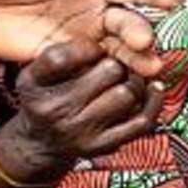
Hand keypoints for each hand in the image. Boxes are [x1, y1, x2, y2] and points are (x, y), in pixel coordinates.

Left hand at [0, 0, 181, 74]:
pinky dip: (107, 77)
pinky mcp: (58, 58)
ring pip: (117, 50)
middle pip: (128, 22)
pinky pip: (88, 69)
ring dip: (136, 60)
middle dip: (141, 32)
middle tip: (145, 43)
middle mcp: (91, 8)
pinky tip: (122, 85)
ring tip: (150, 71)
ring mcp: (77, 36)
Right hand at [0, 40, 163, 181]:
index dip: (88, 46)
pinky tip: (153, 88)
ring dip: (135, 80)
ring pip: (128, 93)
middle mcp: (54, 110)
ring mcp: (80, 131)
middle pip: (109, 70)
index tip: (96, 47)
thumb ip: (62, 51)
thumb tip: (108, 42)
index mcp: (33, 85)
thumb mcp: (36, 70)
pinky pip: (143, 120)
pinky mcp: (104, 145)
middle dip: (117, 61)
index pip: (60, 57)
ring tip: (127, 78)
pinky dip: (154, 100)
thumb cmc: (44, 96)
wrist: (40, 142)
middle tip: (115, 63)